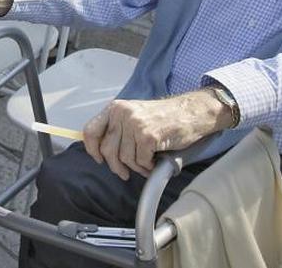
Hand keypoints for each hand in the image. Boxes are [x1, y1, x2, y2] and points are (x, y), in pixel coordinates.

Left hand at [81, 90, 228, 180]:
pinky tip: (154, 162)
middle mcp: (122, 114)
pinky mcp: (148, 136)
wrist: (191, 112)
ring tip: (146, 164)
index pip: (90, 130)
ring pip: (125, 158)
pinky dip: (148, 166)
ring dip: (136, 167)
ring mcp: (135, 124)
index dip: (92, 149)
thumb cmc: (164, 117)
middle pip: (107, 150)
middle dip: (116, 166)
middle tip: (125, 172)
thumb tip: (101, 151)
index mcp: (115, 108)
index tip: (99, 159)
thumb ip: (117, 128)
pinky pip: (141, 161)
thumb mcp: (134, 115)